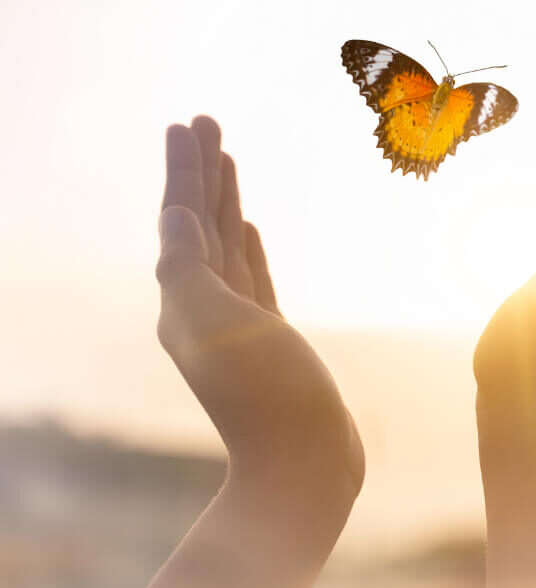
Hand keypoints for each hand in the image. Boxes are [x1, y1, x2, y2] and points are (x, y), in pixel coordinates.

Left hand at [157, 117, 363, 492]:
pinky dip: (247, 249)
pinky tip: (247, 230)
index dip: (185, 170)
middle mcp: (203, 308)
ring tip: (227, 162)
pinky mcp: (270, 341)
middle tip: (205, 123)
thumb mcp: (214, 324)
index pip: (181, 219)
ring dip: (223, 203)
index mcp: (183, 299)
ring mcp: (238, 325)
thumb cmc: (265, 397)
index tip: (189, 124)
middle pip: (199, 225)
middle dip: (202, 174)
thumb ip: (187, 267)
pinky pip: (252, 279)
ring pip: (224, 248)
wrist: (305, 465)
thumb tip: (178, 217)